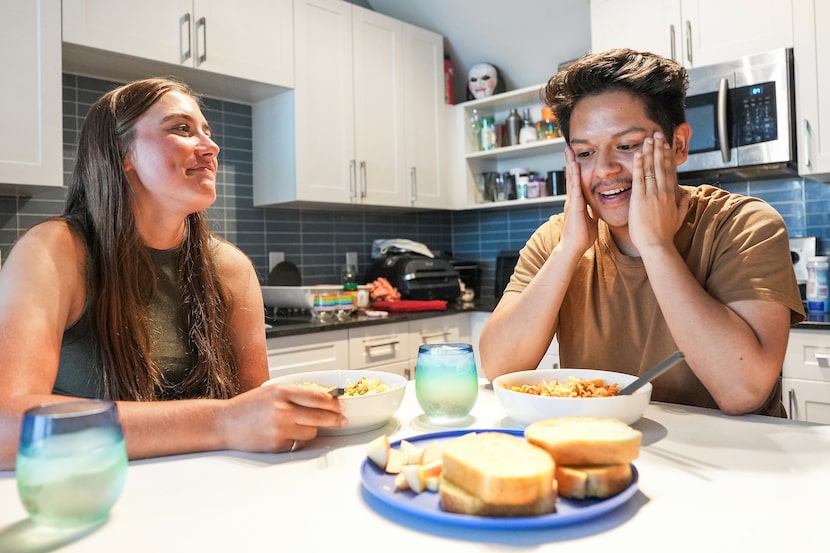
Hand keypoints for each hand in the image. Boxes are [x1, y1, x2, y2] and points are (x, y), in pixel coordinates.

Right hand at [217, 384, 346, 452]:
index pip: (317, 397)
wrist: (224, 423)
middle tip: (342, 420)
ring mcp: (280, 429)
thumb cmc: (248, 406)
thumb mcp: (271, 390)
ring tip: (303, 425)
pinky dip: (297, 439)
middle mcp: (282, 410)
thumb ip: (295, 393)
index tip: (341, 405)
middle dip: (335, 419)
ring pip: (312, 432)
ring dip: (313, 429)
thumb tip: (323, 399)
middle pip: (320, 416)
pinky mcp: (277, 445)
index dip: (333, 402)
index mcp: (282, 391)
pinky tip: (287, 433)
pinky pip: (298, 443)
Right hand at [560, 146, 597, 254]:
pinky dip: (575, 175)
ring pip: (571, 178)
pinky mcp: (575, 205)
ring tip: (569, 150)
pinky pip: (575, 187)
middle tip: (568, 148)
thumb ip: (593, 212)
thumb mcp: (591, 221)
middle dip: (570, 161)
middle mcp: (572, 200)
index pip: (576, 182)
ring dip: (570, 163)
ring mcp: (572, 201)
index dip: (575, 170)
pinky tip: (575, 165)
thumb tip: (598, 208)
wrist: (573, 247)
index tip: (575, 158)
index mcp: (577, 203)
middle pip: (571, 176)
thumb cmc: (581, 238)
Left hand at [629, 132, 689, 252]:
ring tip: (649, 139)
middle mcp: (663, 191)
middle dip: (659, 148)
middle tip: (658, 134)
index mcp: (672, 195)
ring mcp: (652, 194)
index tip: (666, 145)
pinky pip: (639, 178)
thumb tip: (687, 195)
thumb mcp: (679, 218)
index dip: (668, 156)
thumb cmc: (665, 234)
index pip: (670, 171)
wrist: (656, 245)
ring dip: (650, 152)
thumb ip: (683, 204)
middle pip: (662, 165)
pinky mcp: (640, 198)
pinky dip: (639, 165)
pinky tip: (638, 154)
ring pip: (651, 168)